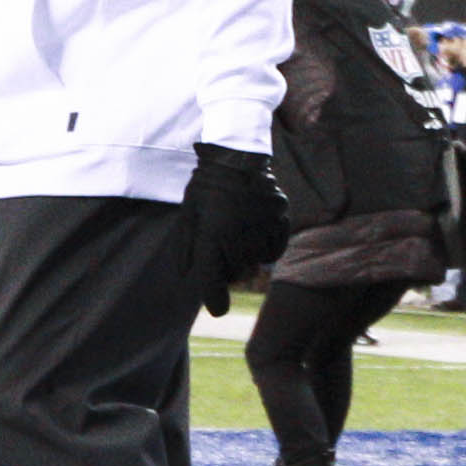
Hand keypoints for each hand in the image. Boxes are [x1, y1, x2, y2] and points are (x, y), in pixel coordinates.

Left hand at [181, 144, 289, 314]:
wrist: (236, 156)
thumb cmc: (206, 188)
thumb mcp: (187, 216)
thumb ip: (185, 250)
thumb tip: (186, 277)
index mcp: (213, 236)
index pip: (213, 281)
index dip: (215, 300)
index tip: (218, 309)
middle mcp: (240, 235)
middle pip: (236, 272)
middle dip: (227, 268)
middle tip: (221, 247)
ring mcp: (263, 226)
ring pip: (256, 261)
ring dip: (247, 257)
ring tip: (237, 235)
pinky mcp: (280, 218)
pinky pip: (274, 249)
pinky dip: (266, 248)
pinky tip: (256, 235)